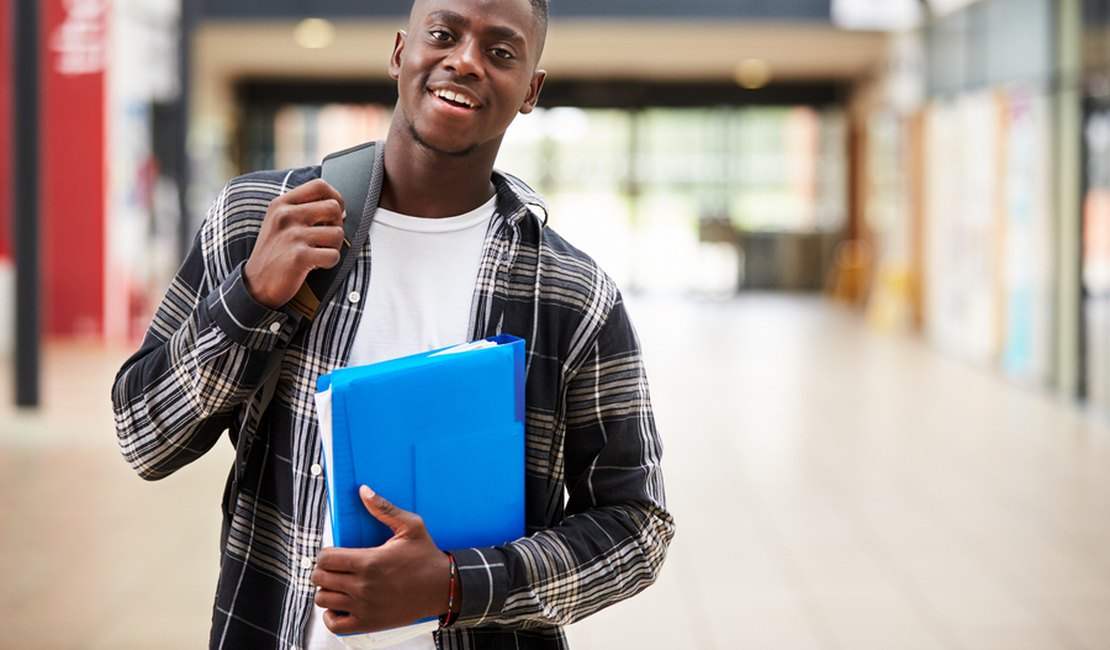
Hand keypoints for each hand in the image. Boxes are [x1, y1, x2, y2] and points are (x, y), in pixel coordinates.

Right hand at [242, 179, 345, 308]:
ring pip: (338, 233)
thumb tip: (341, 209)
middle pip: (334, 207)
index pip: (319, 185)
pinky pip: (333, 255)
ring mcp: (292, 236)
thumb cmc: (274, 252)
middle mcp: (286, 216)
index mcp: (281, 204)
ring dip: (334, 247)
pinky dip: (329, 263)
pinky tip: (315, 265)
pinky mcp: (299, 257)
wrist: (255, 284)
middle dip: (338, 224)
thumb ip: (305, 210)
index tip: (336, 211)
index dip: (336, 197)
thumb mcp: (280, 223)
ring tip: (318, 253)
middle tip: (326, 238)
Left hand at [312, 486, 453, 633]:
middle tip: (336, 567)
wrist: (443, 588)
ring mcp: (364, 607)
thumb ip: (385, 508)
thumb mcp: (411, 526)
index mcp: (370, 561)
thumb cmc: (427, 557)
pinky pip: (334, 624)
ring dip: (326, 590)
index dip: (326, 553)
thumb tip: (364, 491)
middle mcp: (364, 586)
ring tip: (338, 584)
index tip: (335, 553)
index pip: (326, 558)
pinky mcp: (368, 623)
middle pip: (320, 578)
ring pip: (323, 599)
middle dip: (323, 570)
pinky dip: (331, 615)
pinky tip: (341, 604)